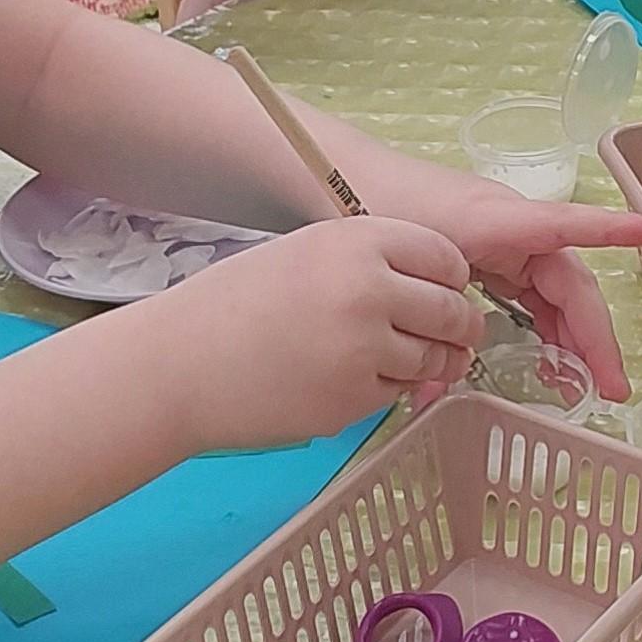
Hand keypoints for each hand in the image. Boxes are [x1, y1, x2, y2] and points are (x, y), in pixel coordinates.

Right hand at [181, 215, 487, 445]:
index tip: (449, 289)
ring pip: (433, 358)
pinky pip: (398, 393)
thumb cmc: (235, 304)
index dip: (453, 278)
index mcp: (357, 241)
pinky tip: (363, 379)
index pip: (445, 257)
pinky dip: (392, 389)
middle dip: (462, 327)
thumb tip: (438, 288)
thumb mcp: (307, 253)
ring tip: (419, 359)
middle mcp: (368, 290)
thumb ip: (371, 263)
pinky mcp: (352, 400)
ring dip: (434, 362)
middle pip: (451, 311)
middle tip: (460, 334)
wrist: (179, 364)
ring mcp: (363, 349)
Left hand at [359, 177, 641, 404]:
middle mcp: (513, 230)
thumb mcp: (408, 266)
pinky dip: (542, 329)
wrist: (345, 178)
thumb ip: (427, 330)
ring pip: (554, 296)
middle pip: (569, 285)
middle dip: (594, 339)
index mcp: (500, 220)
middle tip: (612, 389)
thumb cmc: (376, 204)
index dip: (611, 231)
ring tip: (584, 389)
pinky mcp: (490, 255)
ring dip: (572, 341)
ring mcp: (504, 243)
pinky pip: (529, 296)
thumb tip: (437, 390)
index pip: (567, 225)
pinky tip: (547, 364)